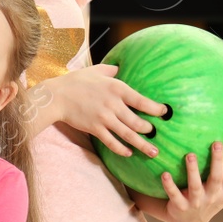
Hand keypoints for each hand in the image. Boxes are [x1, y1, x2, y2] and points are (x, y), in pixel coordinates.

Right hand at [40, 65, 166, 158]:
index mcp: (117, 88)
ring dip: (142, 145)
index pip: (142, 101)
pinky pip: (111, 142)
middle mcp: (113, 104)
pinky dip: (121, 149)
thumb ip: (111, 69)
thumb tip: (120, 68)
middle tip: (157, 135)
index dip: (156, 109)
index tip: (165, 113)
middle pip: (138, 122)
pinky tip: (128, 153)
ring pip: (128, 135)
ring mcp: (104, 118)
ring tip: (153, 152)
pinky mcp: (95, 129)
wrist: (57, 96)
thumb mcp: (96, 70)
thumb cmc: (76, 81)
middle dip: (150, 130)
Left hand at [134, 139, 222, 221]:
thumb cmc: (212, 199)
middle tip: (217, 143)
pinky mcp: (180, 207)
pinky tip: (165, 173)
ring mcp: (196, 203)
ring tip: (190, 155)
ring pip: (195, 186)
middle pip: (216, 178)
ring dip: (193, 171)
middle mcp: (212, 197)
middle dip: (217, 161)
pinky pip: (174, 195)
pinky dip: (169, 185)